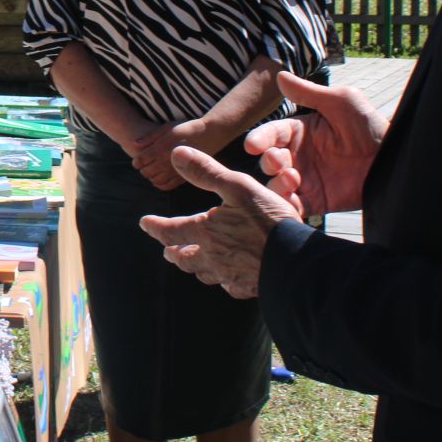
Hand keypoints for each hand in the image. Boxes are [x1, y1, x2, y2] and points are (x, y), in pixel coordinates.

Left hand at [133, 119, 212, 190]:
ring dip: (151, 177)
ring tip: (152, 171)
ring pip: (156, 181)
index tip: (137, 160)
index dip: (136, 162)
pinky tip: (160, 178)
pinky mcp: (186, 176)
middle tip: (144, 166)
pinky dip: (160, 185)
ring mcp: (177, 170)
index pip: (141, 161)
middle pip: (146, 172)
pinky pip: (168, 186)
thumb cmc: (185, 128)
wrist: (209, 134)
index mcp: (161, 148)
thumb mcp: (166, 127)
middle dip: (142, 170)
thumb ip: (150, 136)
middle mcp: (168, 161)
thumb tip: (134, 144)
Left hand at [138, 145, 301, 297]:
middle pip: (185, 258)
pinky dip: (224, 281)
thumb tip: (176, 154)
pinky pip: (230, 286)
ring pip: (205, 275)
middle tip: (167, 250)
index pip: (171, 230)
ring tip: (192, 264)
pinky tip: (228, 280)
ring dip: (195, 268)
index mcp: (206, 232)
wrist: (296, 261)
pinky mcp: (249, 287)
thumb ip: (207, 171)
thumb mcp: (238, 186)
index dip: (156, 227)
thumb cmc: (268, 221)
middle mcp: (213, 257)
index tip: (144, 223)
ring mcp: (231, 275)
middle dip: (174, 252)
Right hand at [242, 71, 386, 216]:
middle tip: (280, 162)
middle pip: (269, 160)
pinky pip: (294, 206)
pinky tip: (292, 201)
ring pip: (276, 185)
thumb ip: (310, 92)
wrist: (395, 161)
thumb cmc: (371, 126)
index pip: (272, 133)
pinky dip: (286, 206)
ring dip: (276, 184)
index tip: (252, 145)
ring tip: (293, 180)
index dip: (260, 138)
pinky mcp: (317, 202)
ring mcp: (307, 180)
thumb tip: (279, 75)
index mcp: (301, 132)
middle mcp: (299, 156)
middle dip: (269, 161)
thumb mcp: (342, 103)